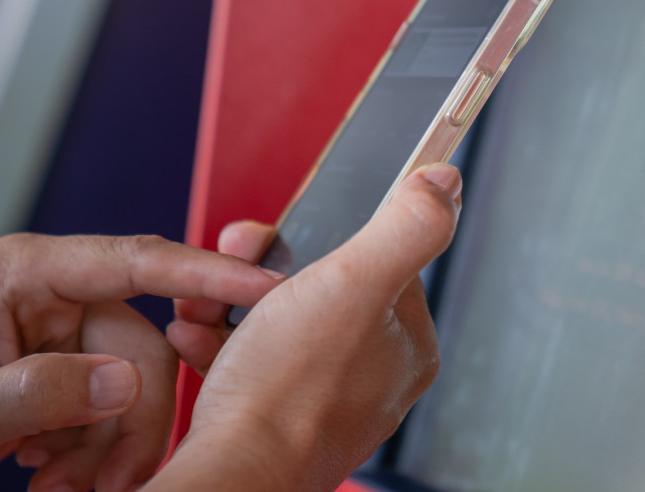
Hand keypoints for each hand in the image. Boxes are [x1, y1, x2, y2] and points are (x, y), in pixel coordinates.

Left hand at [0, 233, 284, 491]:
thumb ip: (42, 392)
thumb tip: (127, 382)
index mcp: (28, 273)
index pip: (138, 263)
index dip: (206, 275)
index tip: (262, 288)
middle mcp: (58, 292)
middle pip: (145, 347)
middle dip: (132, 422)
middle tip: (107, 486)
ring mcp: (67, 329)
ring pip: (139, 384)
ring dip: (108, 447)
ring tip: (58, 486)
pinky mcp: (72, 365)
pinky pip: (119, 405)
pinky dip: (96, 450)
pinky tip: (51, 472)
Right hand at [154, 164, 461, 490]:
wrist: (233, 471)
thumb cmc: (291, 388)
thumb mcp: (357, 281)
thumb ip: (406, 227)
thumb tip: (445, 182)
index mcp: (407, 345)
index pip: (377, 262)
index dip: (325, 237)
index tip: (281, 234)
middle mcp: (374, 377)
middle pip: (321, 291)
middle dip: (265, 272)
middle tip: (233, 263)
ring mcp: (326, 401)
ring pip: (278, 326)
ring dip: (233, 305)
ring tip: (205, 305)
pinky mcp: (279, 421)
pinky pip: (250, 365)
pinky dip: (219, 346)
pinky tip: (198, 340)